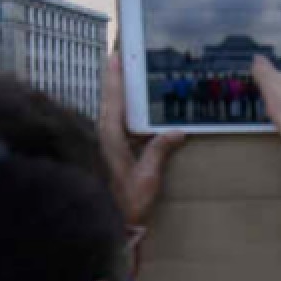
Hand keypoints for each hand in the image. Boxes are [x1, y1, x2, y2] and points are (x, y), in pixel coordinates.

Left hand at [99, 51, 184, 225]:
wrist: (112, 226)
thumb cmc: (126, 203)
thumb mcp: (147, 176)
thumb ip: (159, 151)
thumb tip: (176, 131)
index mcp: (110, 137)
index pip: (113, 98)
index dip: (115, 76)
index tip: (118, 54)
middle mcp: (104, 137)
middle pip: (111, 101)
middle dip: (119, 80)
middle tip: (128, 59)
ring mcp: (106, 145)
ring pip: (115, 113)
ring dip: (124, 97)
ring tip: (136, 80)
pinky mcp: (111, 154)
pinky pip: (120, 127)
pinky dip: (129, 115)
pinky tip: (143, 115)